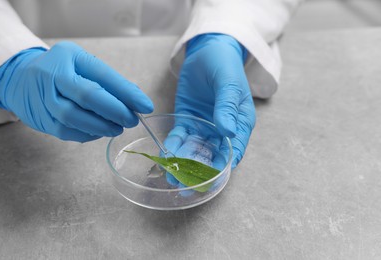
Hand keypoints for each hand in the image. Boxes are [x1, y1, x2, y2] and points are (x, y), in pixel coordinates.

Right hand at [0, 41, 152, 141]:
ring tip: (117, 128)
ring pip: (75, 117)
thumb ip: (108, 81)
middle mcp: (52, 75)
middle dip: (116, 111)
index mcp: (68, 56)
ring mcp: (43, 98)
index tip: (145, 105)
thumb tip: (135, 99)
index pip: (102, 76)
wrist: (20, 79)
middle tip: (132, 120)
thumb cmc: (61, 70)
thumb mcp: (83, 64)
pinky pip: (67, 132)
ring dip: (102, 126)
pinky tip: (100, 132)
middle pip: (88, 96)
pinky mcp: (41, 119)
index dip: (126, 93)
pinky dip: (88, 134)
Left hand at [164, 34, 255, 189]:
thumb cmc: (225, 66)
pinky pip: (180, 137)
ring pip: (194, 150)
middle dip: (200, 171)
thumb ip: (228, 107)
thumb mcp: (229, 84)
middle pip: (213, 155)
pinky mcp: (187, 121)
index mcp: (240, 123)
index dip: (224, 165)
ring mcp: (204, 126)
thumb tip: (228, 132)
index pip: (235, 149)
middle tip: (186, 185)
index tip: (212, 178)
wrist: (207, 51)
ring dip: (184, 163)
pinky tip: (165, 155)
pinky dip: (173, 146)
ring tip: (172, 177)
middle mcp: (223, 129)